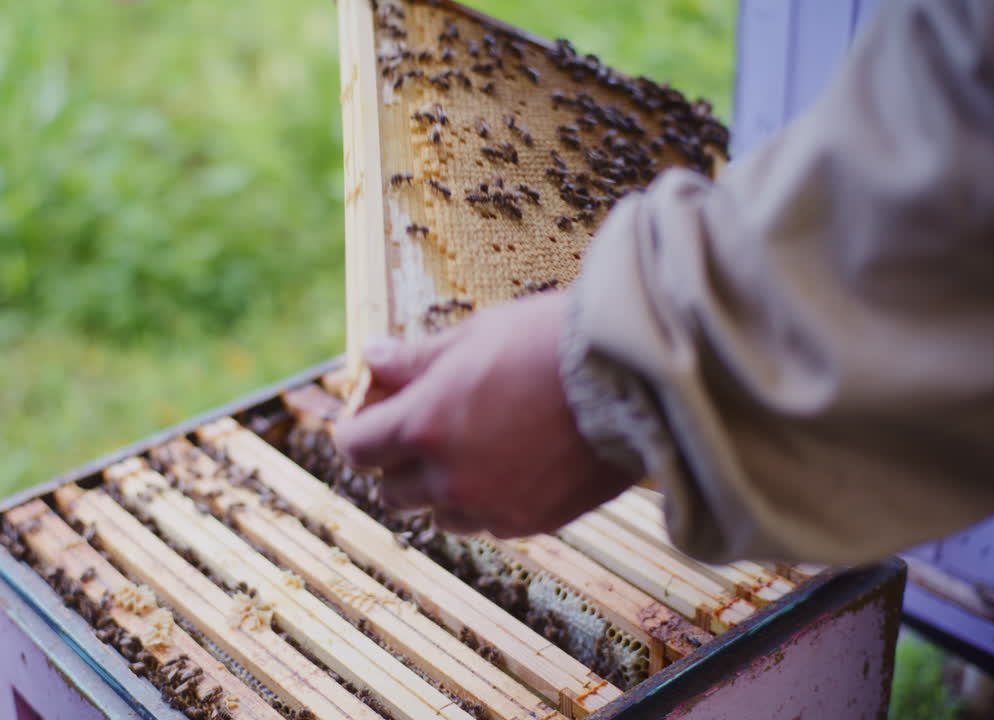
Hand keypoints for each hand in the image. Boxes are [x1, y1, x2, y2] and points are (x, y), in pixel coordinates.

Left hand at [334, 292, 634, 537]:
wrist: (637, 379)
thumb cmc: (551, 343)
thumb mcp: (475, 336)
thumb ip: (416, 359)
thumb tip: (372, 358)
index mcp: (424, 425)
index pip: (356, 448)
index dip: (357, 430)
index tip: (370, 415)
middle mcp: (449, 477)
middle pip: (390, 490)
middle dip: (395, 460)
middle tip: (420, 429)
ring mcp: (489, 506)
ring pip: (436, 514)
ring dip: (438, 487)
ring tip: (470, 448)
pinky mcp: (530, 522)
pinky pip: (485, 523)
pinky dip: (483, 501)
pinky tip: (508, 464)